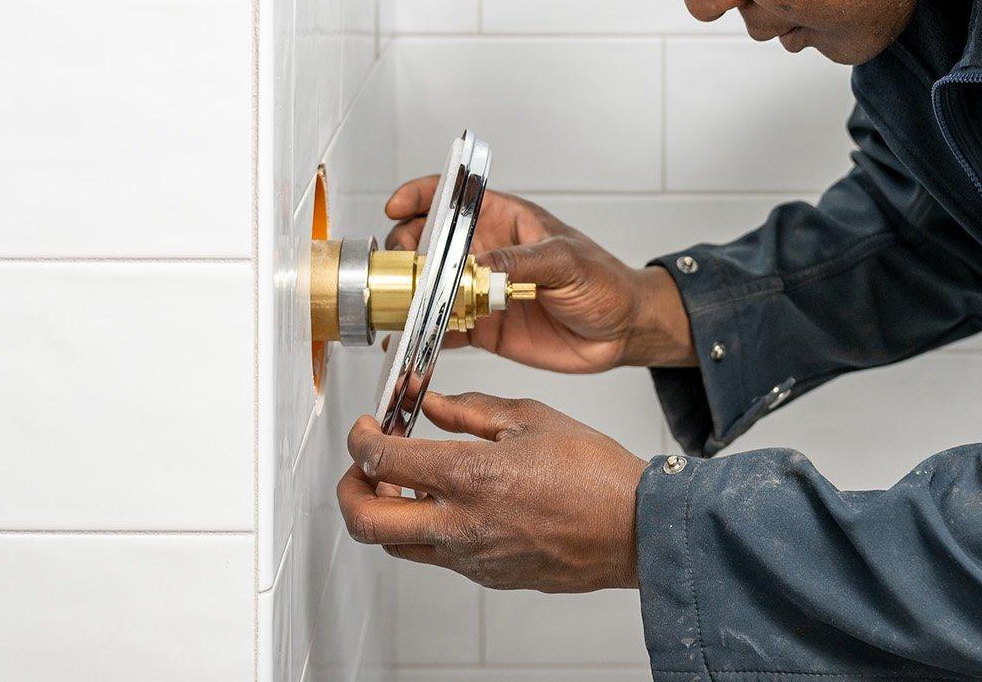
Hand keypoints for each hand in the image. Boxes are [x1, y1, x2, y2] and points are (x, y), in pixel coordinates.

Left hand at [338, 392, 647, 591]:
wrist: (633, 527)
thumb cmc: (594, 473)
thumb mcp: (530, 418)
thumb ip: (471, 410)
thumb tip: (433, 406)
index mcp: (469, 475)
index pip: (382, 461)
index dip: (362, 439)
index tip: (367, 428)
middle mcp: (461, 523)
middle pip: (366, 521)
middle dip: (349, 490)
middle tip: (362, 468)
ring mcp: (471, 557)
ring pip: (396, 546)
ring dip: (386, 514)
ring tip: (403, 487)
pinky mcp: (487, 576)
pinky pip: (437, 557)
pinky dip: (426, 531)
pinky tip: (449, 506)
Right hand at [383, 177, 692, 370]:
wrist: (621, 331)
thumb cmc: (603, 281)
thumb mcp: (566, 261)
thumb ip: (522, 263)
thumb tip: (480, 265)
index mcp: (504, 220)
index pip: (452, 196)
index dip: (419, 196)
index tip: (396, 208)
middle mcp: (485, 252)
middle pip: (428, 244)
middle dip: (406, 253)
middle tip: (402, 271)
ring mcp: (480, 291)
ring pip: (429, 288)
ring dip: (409, 296)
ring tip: (397, 307)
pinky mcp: (482, 328)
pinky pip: (444, 329)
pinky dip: (425, 335)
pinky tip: (413, 341)